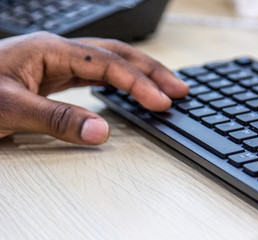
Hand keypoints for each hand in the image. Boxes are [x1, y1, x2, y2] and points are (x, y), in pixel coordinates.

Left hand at [0, 32, 187, 144]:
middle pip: (118, 55)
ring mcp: (59, 63)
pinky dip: (122, 82)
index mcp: (51, 51)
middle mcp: (59, 52)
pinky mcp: (57, 76)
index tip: (160, 102)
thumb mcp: (9, 109)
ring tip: (166, 88)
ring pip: (111, 62)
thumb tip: (101, 131)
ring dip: (142, 75)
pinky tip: (132, 89)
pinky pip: (98, 74)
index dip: (138, 83)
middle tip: (179, 89)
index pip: (107, 64)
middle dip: (152, 72)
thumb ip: (57, 120)